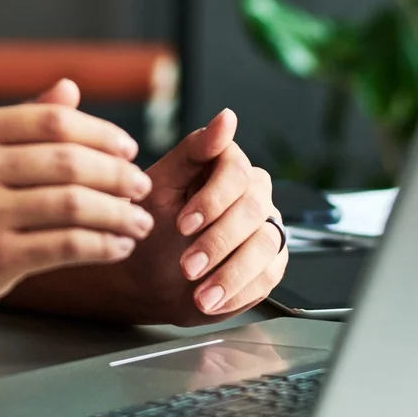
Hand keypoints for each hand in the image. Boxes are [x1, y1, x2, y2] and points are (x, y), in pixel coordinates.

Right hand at [0, 83, 153, 330]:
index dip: (102, 134)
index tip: (129, 149)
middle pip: (70, 161)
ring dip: (119, 213)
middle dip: (119, 175)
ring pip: (74, 205)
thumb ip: (20, 122)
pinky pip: (66, 245)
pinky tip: (118, 246)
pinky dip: (103, 245)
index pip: (54, 121)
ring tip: (140, 221)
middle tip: (143, 187)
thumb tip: (70, 88)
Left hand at [120, 108, 286, 324]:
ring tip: (199, 291)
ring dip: (230, 271)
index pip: (236, 171)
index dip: (211, 199)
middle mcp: (253, 193)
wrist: (146, 277)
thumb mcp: (159, 186)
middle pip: (252, 208)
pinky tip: (211, 298)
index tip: (183, 224)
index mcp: (227, 165)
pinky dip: (238, 290)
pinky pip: (269, 275)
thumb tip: (227, 118)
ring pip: (265, 244)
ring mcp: (265, 228)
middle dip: (217, 240)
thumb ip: (193, 151)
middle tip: (186, 265)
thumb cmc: (151, 227)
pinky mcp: (270, 263)